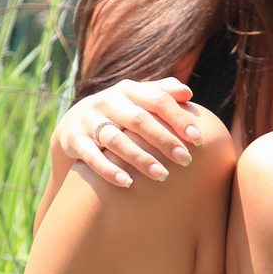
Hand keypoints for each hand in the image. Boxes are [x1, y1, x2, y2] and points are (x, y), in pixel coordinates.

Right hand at [53, 77, 203, 187]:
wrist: (73, 124)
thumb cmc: (119, 113)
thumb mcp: (137, 98)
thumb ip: (161, 92)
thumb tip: (187, 93)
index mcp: (129, 90)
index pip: (158, 100)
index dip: (178, 118)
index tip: (198, 139)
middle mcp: (108, 101)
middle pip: (139, 120)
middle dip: (164, 140)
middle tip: (185, 160)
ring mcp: (89, 120)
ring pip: (116, 140)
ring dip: (140, 158)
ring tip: (162, 175)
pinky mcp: (74, 139)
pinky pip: (92, 156)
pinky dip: (109, 170)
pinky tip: (127, 183)